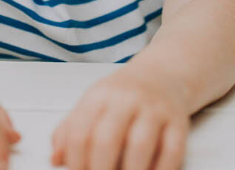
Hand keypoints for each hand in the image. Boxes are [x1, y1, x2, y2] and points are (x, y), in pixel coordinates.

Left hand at [50, 68, 188, 169]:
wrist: (162, 74)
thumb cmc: (123, 96)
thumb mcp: (93, 103)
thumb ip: (70, 129)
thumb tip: (56, 159)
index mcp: (100, 96)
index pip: (79, 132)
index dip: (75, 163)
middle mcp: (126, 99)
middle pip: (106, 140)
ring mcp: (154, 109)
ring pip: (139, 146)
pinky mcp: (177, 121)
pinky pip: (172, 152)